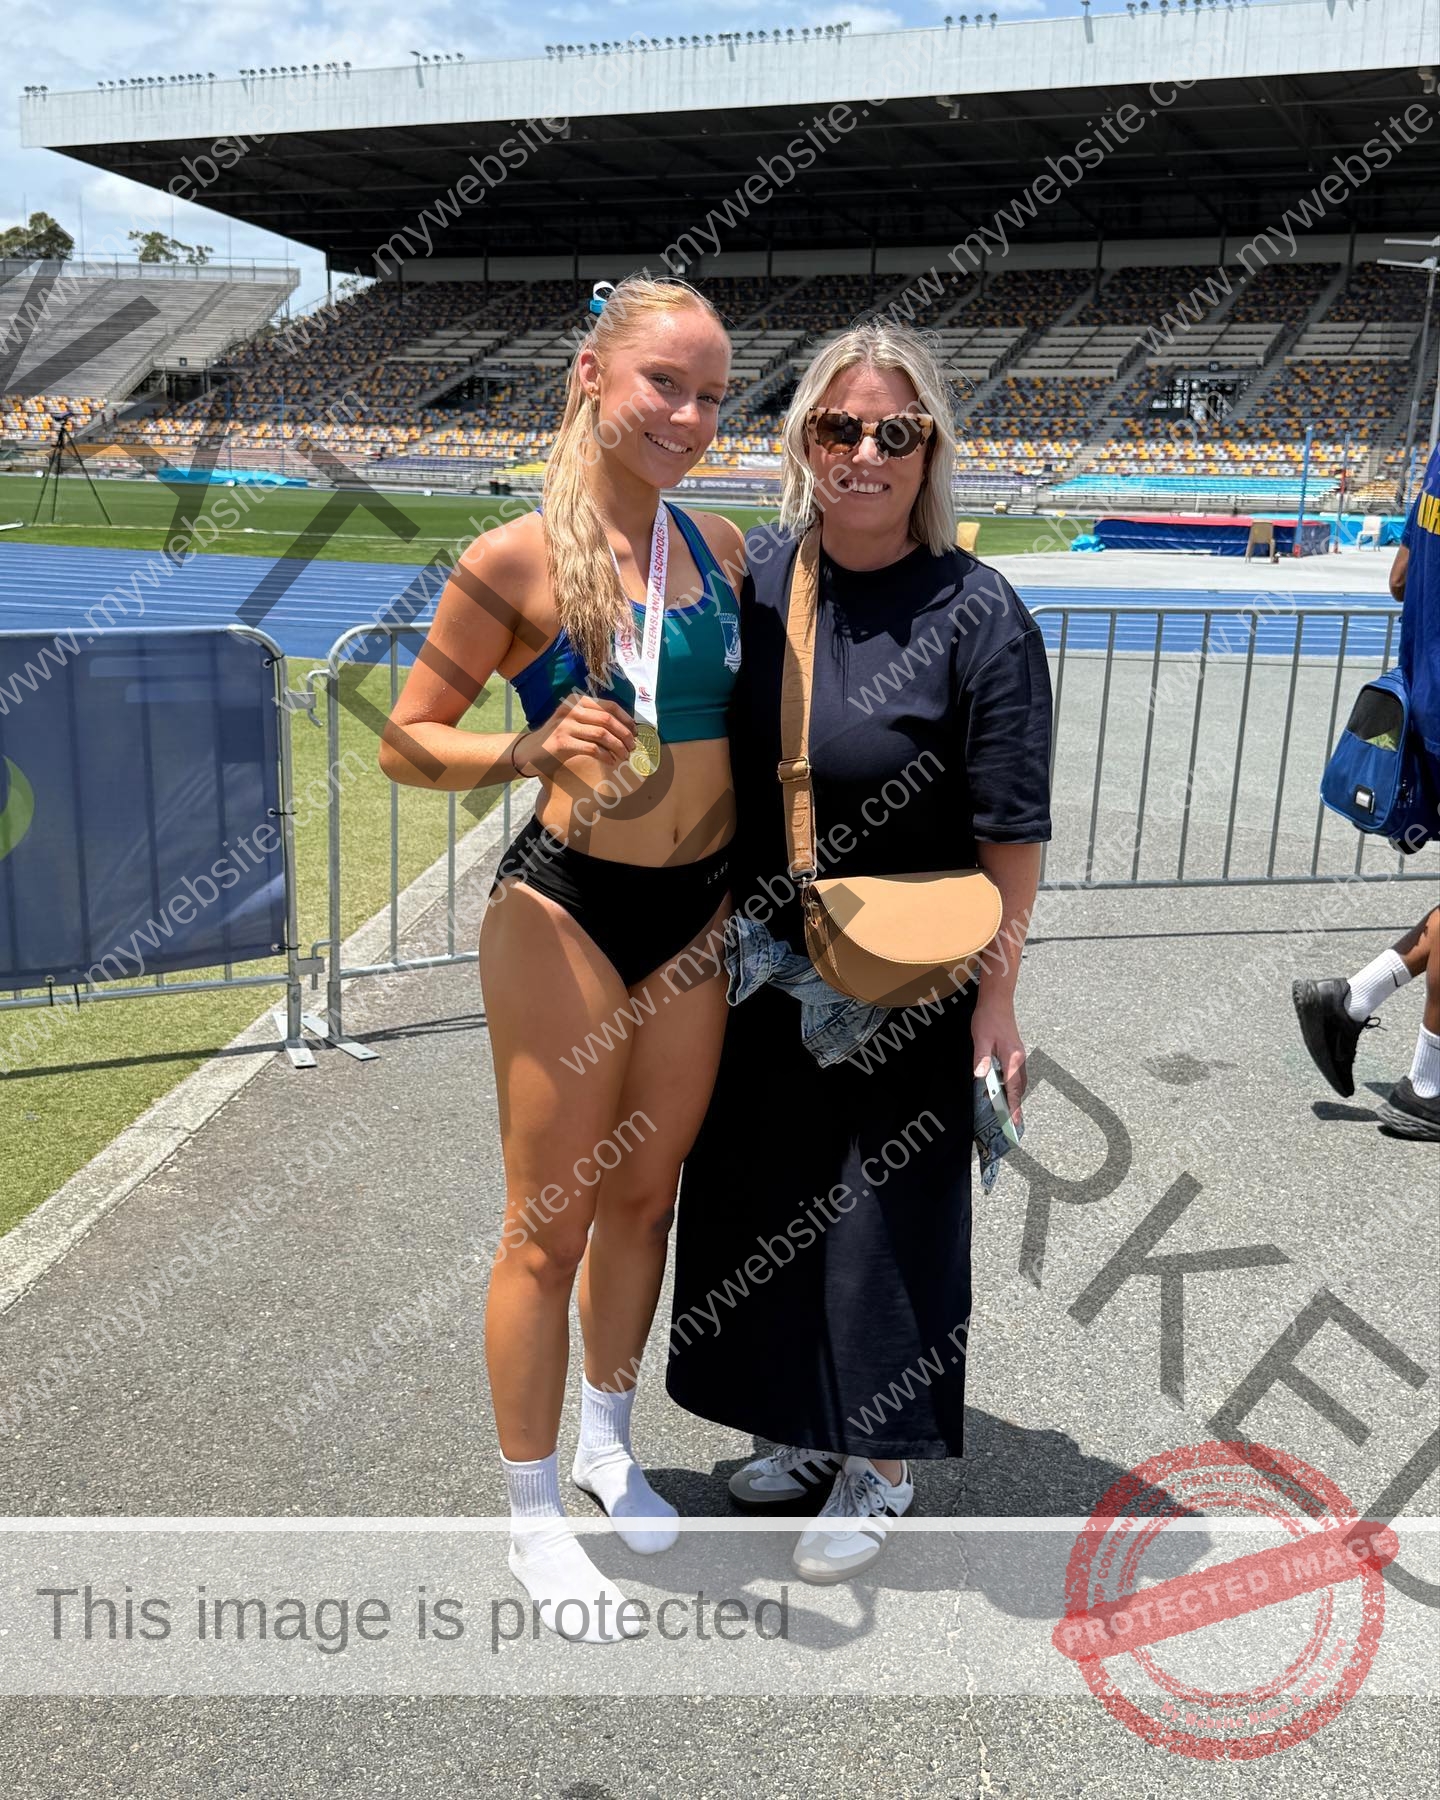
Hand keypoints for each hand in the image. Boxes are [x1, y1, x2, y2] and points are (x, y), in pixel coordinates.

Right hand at [518, 692, 636, 774]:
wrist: (531, 751)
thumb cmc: (559, 738)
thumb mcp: (575, 722)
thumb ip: (594, 720)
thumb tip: (626, 729)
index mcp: (577, 701)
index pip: (610, 706)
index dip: (626, 719)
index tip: (636, 732)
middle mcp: (571, 709)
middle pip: (608, 720)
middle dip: (625, 734)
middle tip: (632, 747)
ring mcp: (565, 725)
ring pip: (602, 734)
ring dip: (618, 746)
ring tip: (624, 756)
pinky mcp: (562, 742)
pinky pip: (592, 748)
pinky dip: (605, 755)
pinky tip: (611, 761)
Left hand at [972, 998, 1025, 1129]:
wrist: (997, 1001)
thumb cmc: (988, 1018)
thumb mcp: (980, 1039)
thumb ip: (981, 1059)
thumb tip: (980, 1077)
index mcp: (1012, 1058)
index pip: (1014, 1089)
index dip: (1014, 1107)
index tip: (1015, 1123)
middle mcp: (1019, 1059)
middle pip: (1019, 1088)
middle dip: (1016, 1106)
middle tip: (1010, 1123)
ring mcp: (1019, 1055)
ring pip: (1020, 1082)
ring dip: (1015, 1096)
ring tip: (1008, 1111)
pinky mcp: (1015, 1052)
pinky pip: (1017, 1074)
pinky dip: (1013, 1086)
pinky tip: (1005, 1089)